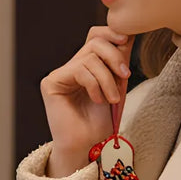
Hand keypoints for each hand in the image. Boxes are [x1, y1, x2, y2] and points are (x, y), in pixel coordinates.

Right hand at [40, 26, 131, 176]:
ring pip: (90, 57)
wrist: (88, 146)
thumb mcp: (117, 86)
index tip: (127, 41)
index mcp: (87, 65)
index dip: (111, 33)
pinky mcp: (51, 82)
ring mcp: (60, 74)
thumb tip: (128, 33)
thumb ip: (119, 62)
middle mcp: (72, 66)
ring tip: (112, 98)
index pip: (96, 36)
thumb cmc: (102, 122)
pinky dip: (94, 84)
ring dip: (108, 79)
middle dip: (114, 56)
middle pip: (94, 41)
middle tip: (125, 75)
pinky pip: (79, 69)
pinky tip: (97, 99)